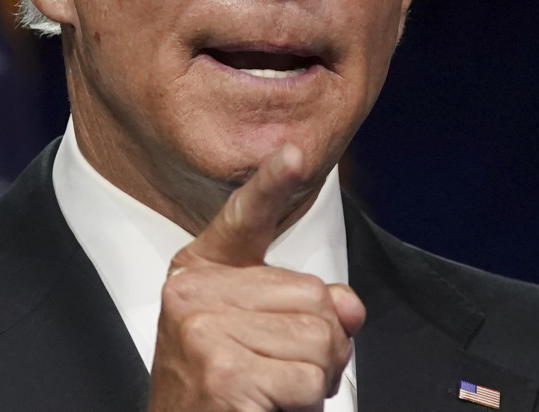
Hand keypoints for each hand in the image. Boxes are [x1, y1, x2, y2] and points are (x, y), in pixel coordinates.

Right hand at [147, 144, 365, 411]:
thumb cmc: (220, 397)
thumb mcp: (260, 339)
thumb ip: (302, 307)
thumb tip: (347, 305)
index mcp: (199, 273)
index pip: (243, 218)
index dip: (271, 185)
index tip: (294, 152)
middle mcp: (192, 294)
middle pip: (314, 296)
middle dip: (320, 347)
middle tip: (280, 375)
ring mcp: (202, 331)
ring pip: (320, 341)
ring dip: (314, 382)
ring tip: (271, 395)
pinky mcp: (222, 373)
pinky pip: (308, 381)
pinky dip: (304, 407)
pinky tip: (266, 410)